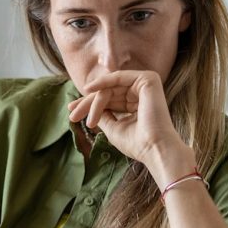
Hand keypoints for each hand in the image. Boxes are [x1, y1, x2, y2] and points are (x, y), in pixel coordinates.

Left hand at [67, 70, 194, 182]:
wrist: (155, 149)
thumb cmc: (137, 144)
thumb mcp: (114, 128)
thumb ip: (103, 115)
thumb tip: (89, 106)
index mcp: (138, 105)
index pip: (111, 101)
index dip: (91, 106)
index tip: (73, 114)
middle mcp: (143, 94)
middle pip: (108, 93)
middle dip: (87, 103)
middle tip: (71, 114)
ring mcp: (146, 85)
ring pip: (110, 88)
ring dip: (93, 101)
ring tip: (81, 116)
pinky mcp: (148, 79)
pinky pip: (118, 78)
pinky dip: (102, 83)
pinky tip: (88, 91)